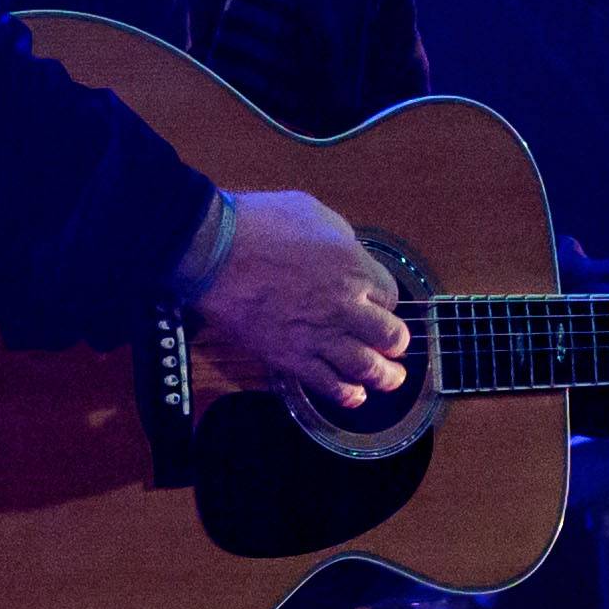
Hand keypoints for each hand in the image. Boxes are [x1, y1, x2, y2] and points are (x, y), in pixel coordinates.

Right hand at [191, 188, 412, 405]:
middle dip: (394, 342)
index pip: (390, 295)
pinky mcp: (291, 358)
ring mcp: (319, 336)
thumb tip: (349, 252)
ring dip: (384, 376)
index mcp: (355, 268)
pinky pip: (328, 385)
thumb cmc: (260, 224)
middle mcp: (345, 307)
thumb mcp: (312, 213)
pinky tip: (355, 396)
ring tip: (389, 379)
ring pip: (367, 367)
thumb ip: (340, 238)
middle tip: (393, 346)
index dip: (384, 300)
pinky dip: (346, 394)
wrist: (214, 251)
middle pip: (389, 336)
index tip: (375, 303)